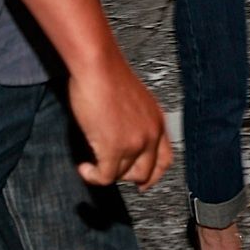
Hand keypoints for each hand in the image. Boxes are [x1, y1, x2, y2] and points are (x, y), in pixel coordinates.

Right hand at [70, 54, 172, 190]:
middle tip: (110, 173)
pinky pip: (105, 177)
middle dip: (127, 177)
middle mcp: (150, 133)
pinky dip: (92, 176)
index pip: (165, 159)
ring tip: (91, 166)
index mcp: (157, 121)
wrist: (98, 67)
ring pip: (122, 176)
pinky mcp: (113, 148)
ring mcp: (134, 143)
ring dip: (105, 174)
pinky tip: (84, 168)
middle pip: (146, 173)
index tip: (143, 182)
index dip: (154, 175)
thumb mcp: (134, 101)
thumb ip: (135, 122)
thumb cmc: (108, 75)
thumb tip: (123, 138)